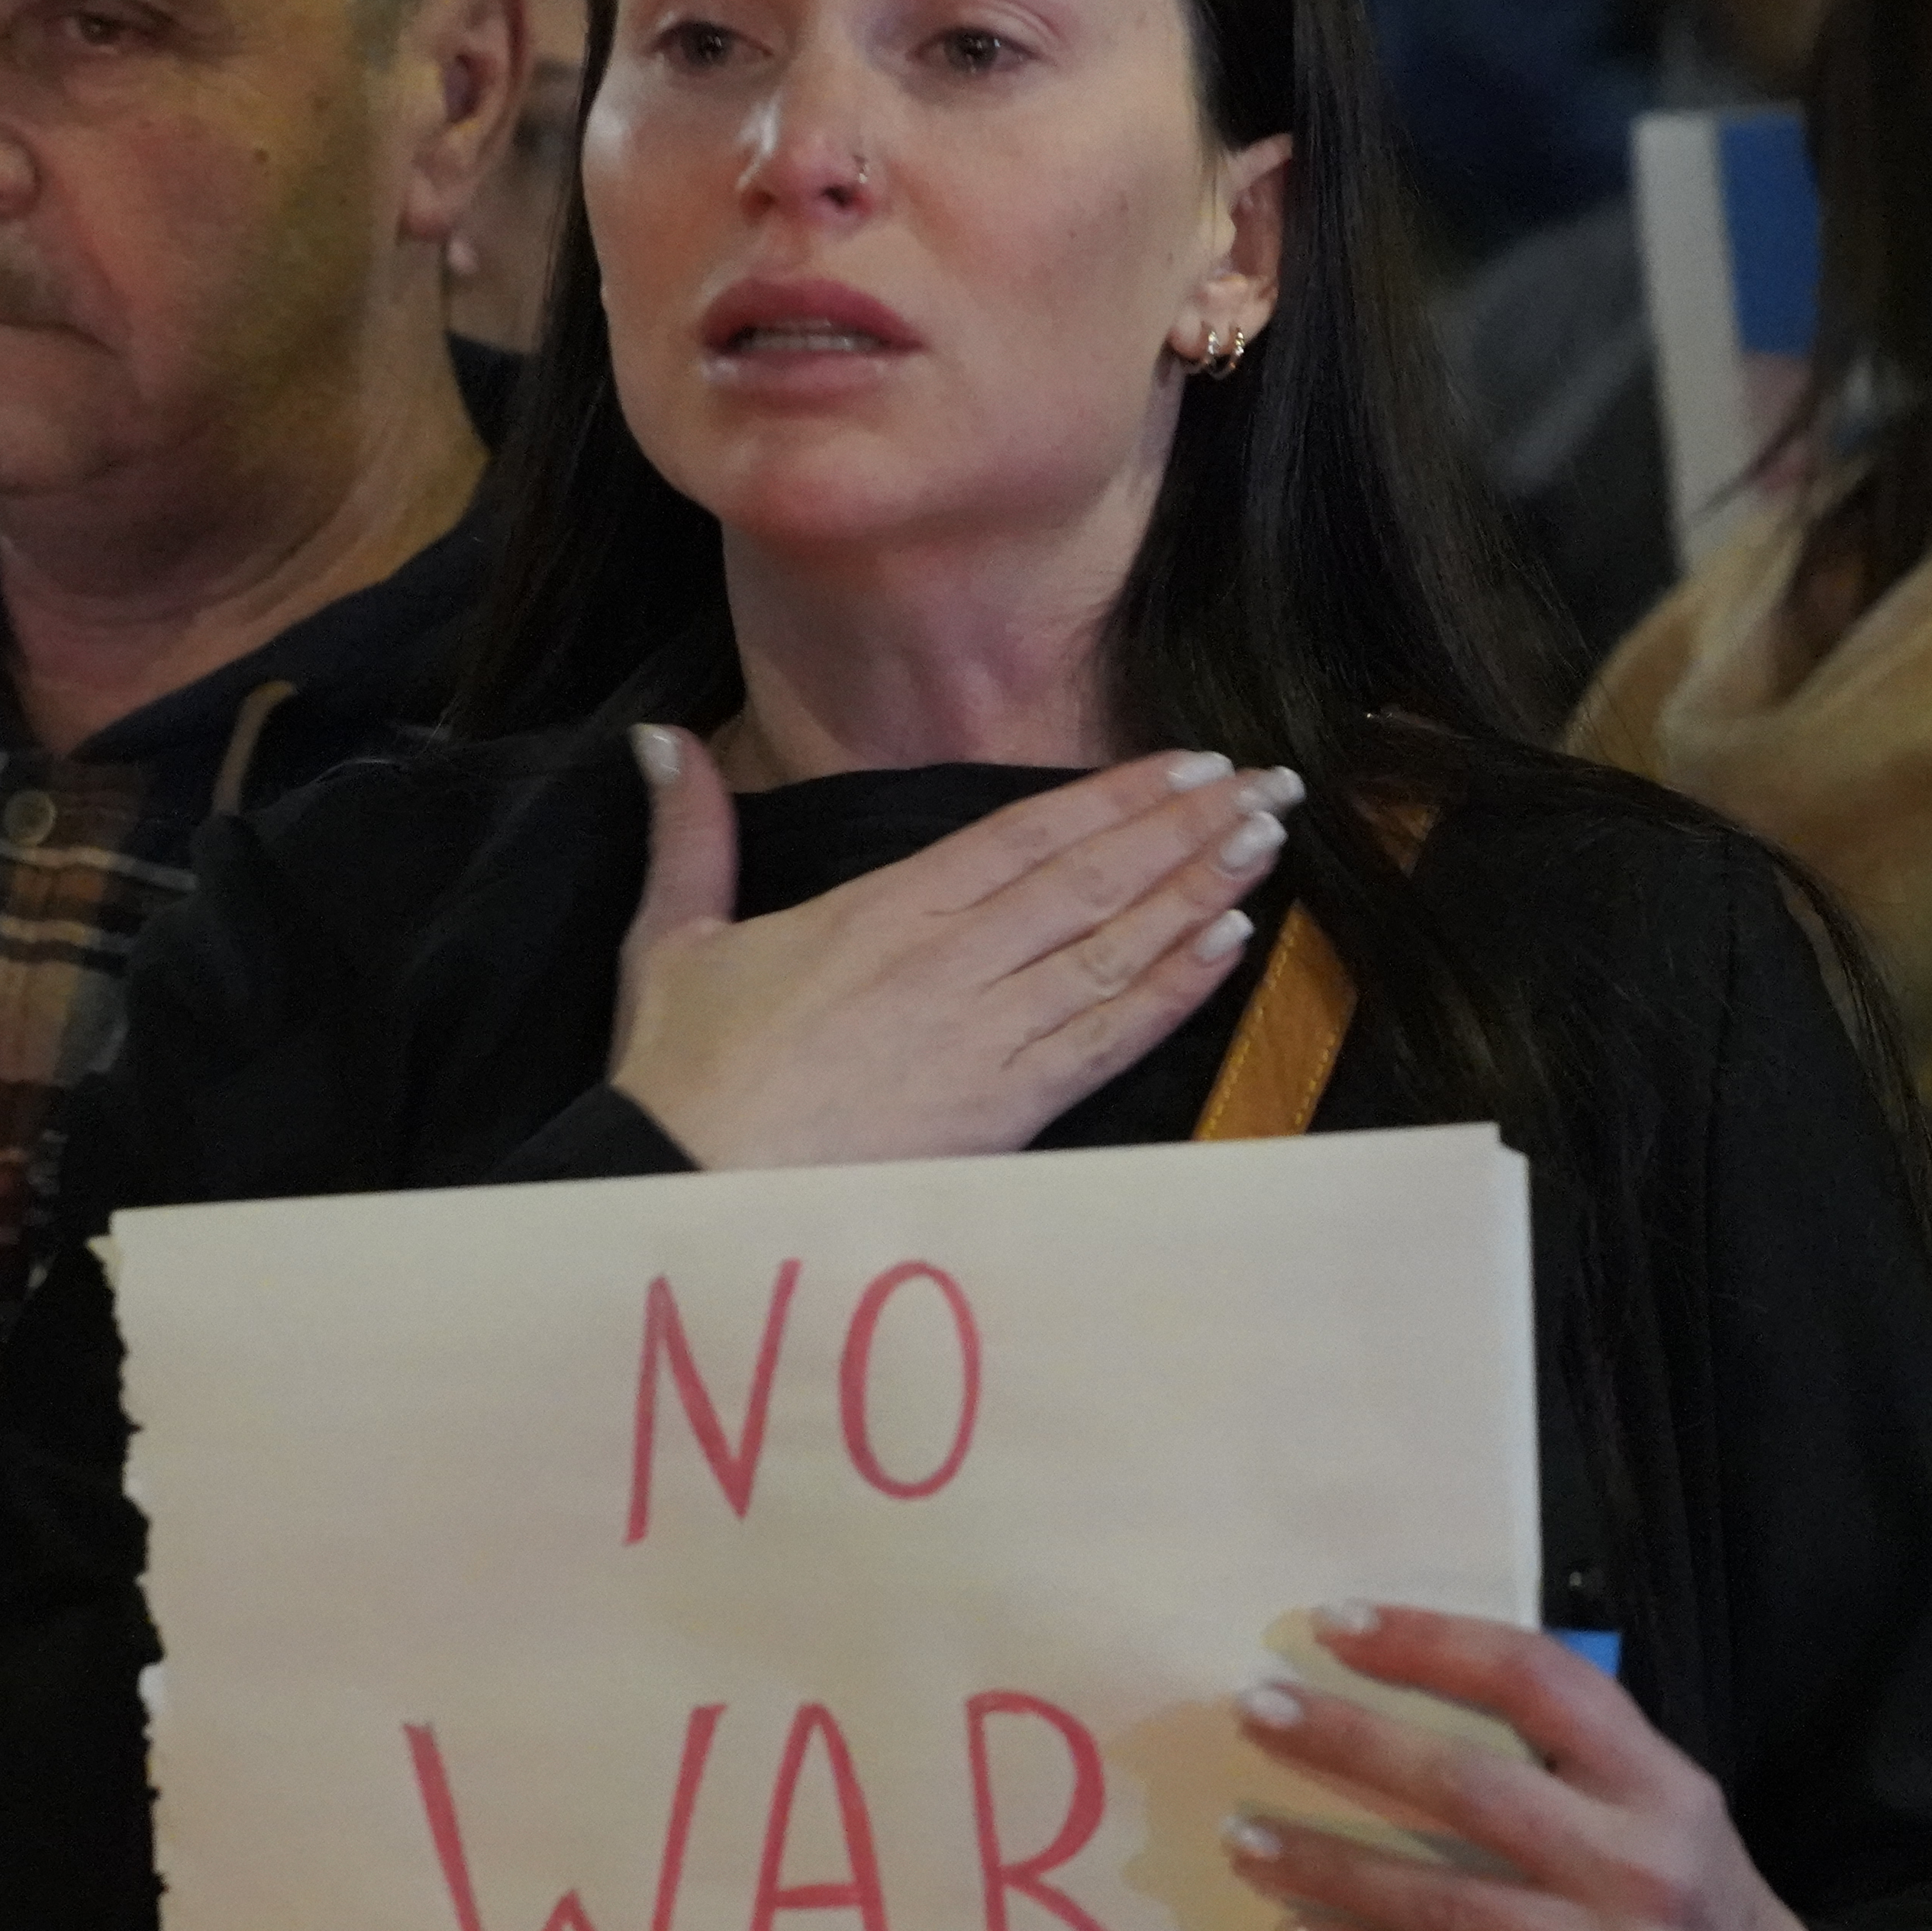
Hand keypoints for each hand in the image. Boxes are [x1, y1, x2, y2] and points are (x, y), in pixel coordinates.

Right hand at [606, 725, 1298, 1168]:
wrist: (686, 1191)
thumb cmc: (680, 1078)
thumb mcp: (674, 940)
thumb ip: (690, 835)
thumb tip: (663, 739)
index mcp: (883, 911)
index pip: (1025, 834)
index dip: (1115, 795)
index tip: (1188, 763)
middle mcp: (950, 961)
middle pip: (1091, 878)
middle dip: (1186, 826)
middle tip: (1268, 784)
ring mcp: (984, 1036)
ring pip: (1114, 946)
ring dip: (1199, 890)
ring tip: (1267, 842)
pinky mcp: (1003, 1112)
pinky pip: (1107, 1039)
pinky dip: (1173, 990)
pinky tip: (1229, 946)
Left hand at [1225, 1601, 1851, 1930]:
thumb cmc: (1693, 1904)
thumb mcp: (1667, 1808)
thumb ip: (1573, 1756)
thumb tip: (1413, 1690)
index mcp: (1664, 1784)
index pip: (1541, 1682)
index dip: (1435, 1644)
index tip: (1337, 1624)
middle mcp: (1644, 1864)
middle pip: (1473, 1787)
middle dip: (1352, 1744)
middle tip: (1257, 1713)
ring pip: (1443, 1904)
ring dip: (1329, 1867)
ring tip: (1246, 1839)